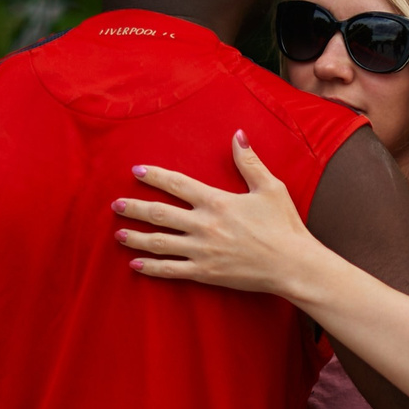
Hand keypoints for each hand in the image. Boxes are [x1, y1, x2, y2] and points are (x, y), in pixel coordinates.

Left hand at [113, 133, 337, 302]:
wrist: (293, 265)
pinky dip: (152, 268)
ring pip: (160, 243)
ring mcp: (202, 251)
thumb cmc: (284, 226)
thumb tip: (237, 135)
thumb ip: (249, 162)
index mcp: (217, 202)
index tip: (136, 171)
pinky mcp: (206, 273)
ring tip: (118, 234)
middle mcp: (204, 226)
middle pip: (160, 214)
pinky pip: (172, 270)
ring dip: (136, 238)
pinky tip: (135, 266)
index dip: (155, 176)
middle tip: (115, 205)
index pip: (177, 184)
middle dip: (135, 208)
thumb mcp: (270, 188)